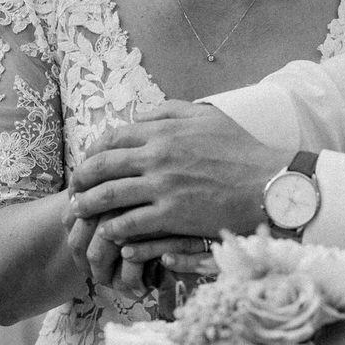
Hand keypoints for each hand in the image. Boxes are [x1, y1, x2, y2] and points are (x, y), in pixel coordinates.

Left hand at [67, 101, 277, 245]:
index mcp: (165, 131)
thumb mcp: (209, 117)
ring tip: (79, 211)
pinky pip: (128, 222)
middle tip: (74, 187)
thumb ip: (173, 110)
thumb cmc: (244, 152)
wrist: (270, 186)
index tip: (87, 160)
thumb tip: (143, 113)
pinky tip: (107, 233)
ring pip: (109, 195)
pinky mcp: (171, 215)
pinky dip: (112, 228)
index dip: (94, 150)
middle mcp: (158, 155)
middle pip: (103, 165)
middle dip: (82, 177)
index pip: (113, 137)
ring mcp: (162, 186)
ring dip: (88, 204)